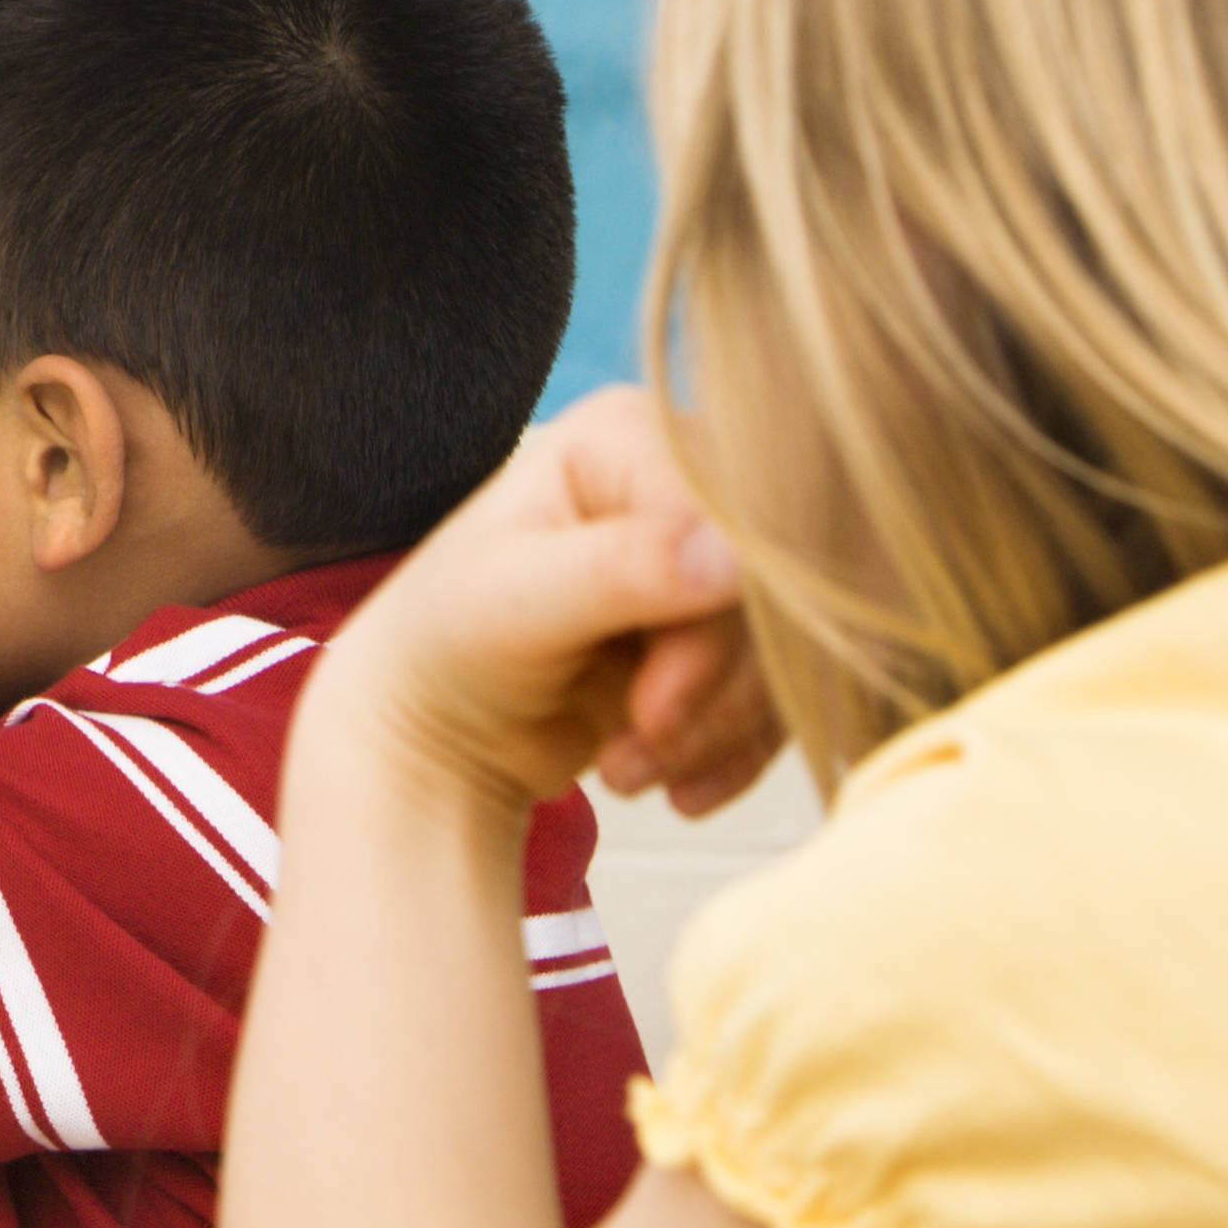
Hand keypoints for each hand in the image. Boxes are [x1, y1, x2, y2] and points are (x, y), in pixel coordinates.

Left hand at [312, 386, 755, 820]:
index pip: (731, 518)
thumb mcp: (515, 602)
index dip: (710, 625)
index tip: (653, 707)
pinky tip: (674, 789)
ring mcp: (712, 562)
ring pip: (786, 650)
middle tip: (638, 743)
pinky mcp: (728, 635)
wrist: (441, 725)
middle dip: (712, 691)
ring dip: (715, 732)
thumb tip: (734, 557)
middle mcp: (685, 485)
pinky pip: (782, 696)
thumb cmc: (451, 641)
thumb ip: (619, 570)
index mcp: (628, 437)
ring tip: (626, 769)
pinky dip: (732, 756)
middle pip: (771, 589)